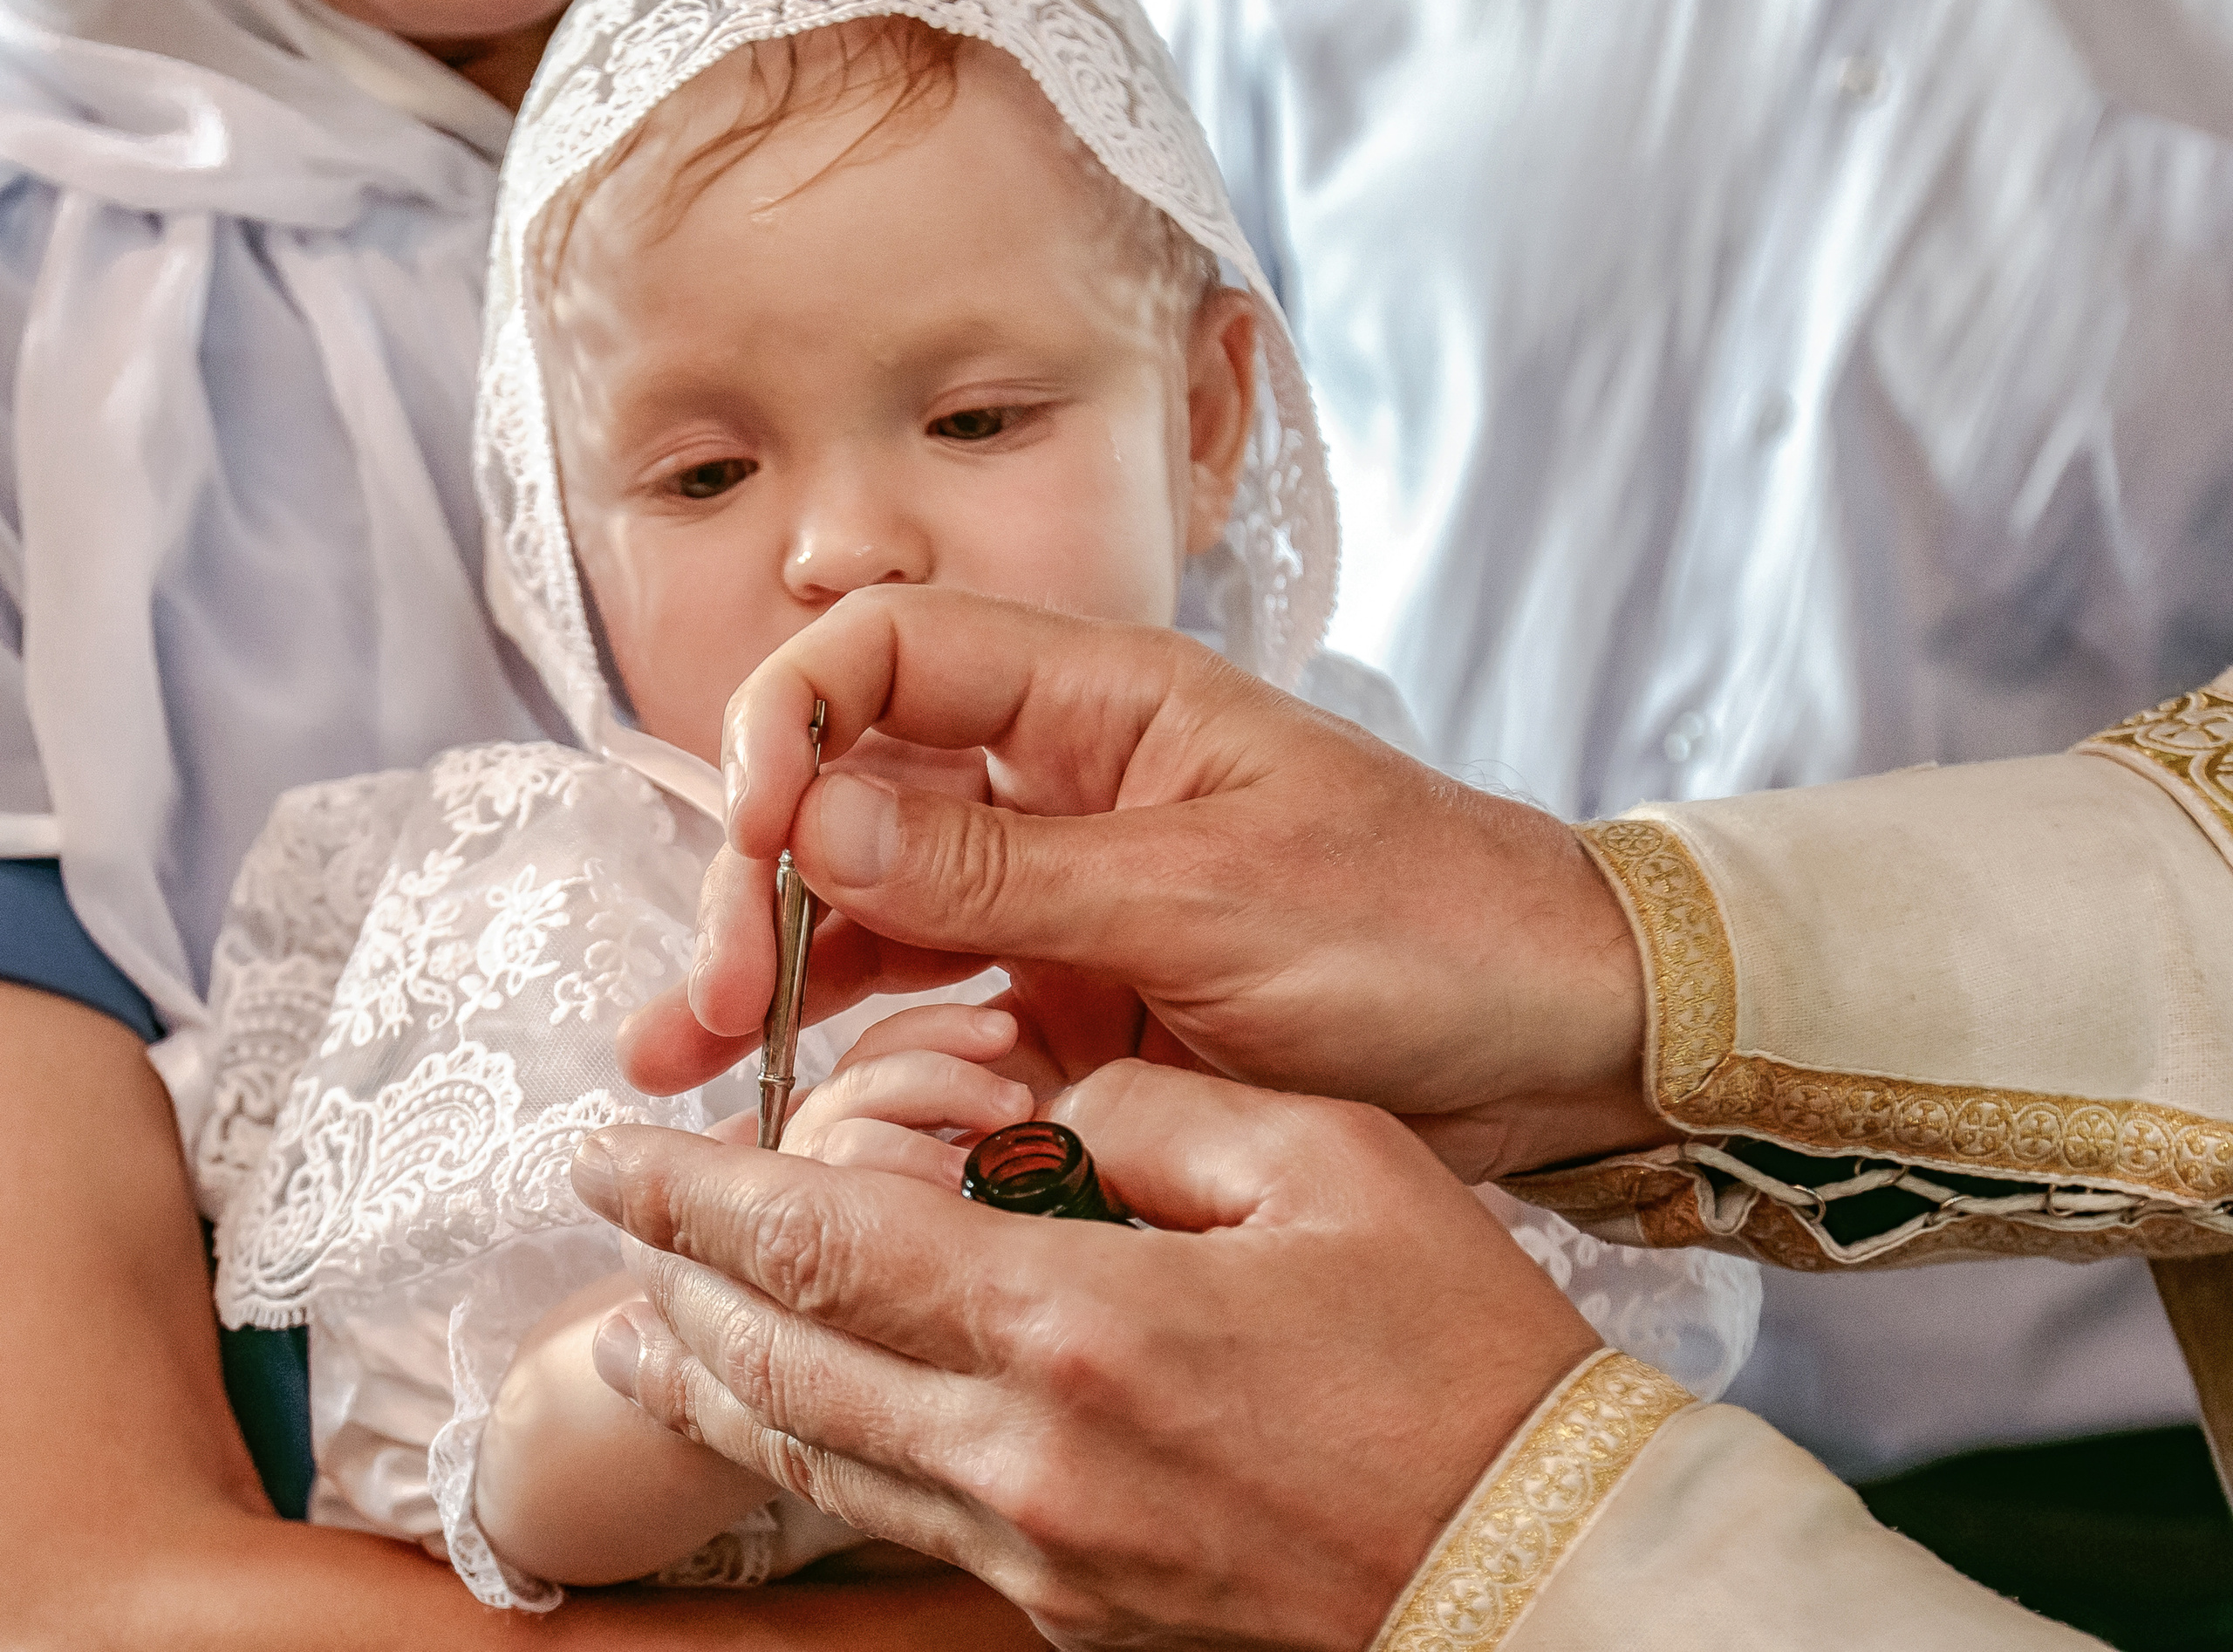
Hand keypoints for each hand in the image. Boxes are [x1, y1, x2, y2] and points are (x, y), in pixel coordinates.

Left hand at [571, 1067, 1601, 1651]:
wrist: (1539, 1564)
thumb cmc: (1458, 1351)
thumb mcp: (1329, 1163)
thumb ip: (1151, 1116)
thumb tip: (1045, 1126)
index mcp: (1083, 1322)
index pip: (826, 1243)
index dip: (698, 1192)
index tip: (606, 1150)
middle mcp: (1028, 1455)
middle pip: (784, 1362)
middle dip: (672, 1277)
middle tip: (601, 1215)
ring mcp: (1041, 1553)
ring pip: (817, 1458)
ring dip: (711, 1384)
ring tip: (633, 1330)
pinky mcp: (1070, 1609)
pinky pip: (899, 1520)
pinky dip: (809, 1459)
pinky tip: (784, 1428)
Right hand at [621, 586, 1662, 1180]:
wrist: (1555, 1037)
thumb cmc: (1425, 928)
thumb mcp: (1208, 897)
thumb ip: (1006, 866)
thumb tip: (811, 819)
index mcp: (1099, 701)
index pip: (888, 654)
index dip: (791, 725)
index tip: (754, 836)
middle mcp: (1060, 784)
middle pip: (853, 796)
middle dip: (759, 885)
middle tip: (706, 1009)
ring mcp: (1062, 896)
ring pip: (878, 911)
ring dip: (778, 974)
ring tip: (684, 1065)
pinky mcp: (1079, 996)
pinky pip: (945, 1009)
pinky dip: (873, 1049)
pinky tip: (801, 1106)